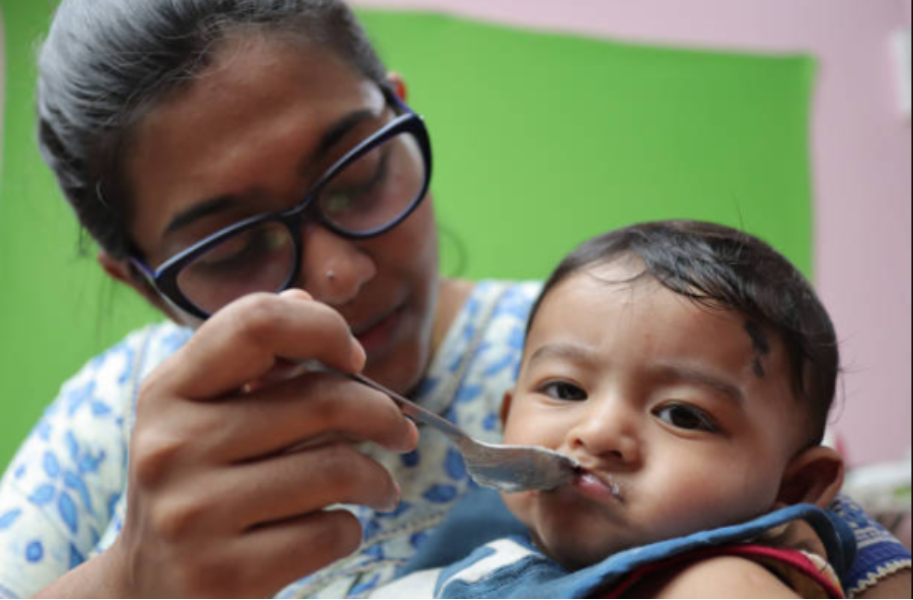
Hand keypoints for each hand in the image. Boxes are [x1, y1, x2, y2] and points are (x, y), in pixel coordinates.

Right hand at [105, 290, 417, 597]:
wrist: (149, 589)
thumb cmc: (194, 483)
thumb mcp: (199, 413)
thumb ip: (250, 356)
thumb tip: (304, 300)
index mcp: (168, 392)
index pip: (256, 323)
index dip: (324, 329)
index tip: (354, 359)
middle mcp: (172, 447)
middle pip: (321, 400)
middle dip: (382, 414)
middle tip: (402, 431)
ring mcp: (194, 515)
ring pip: (337, 468)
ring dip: (378, 478)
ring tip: (381, 486)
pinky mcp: (226, 575)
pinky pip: (331, 532)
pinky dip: (352, 527)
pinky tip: (339, 527)